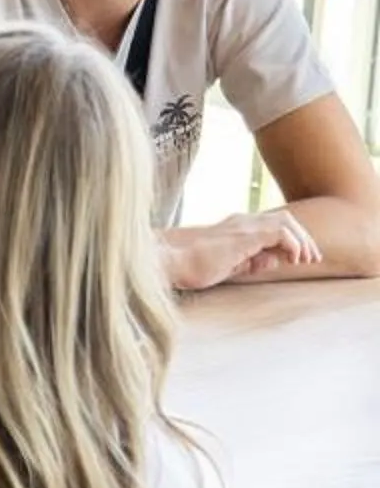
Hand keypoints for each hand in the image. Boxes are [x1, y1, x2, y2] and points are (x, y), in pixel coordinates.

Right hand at [163, 210, 322, 291]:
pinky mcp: (245, 236)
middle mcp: (243, 222)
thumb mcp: (230, 266)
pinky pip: (280, 233)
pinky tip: (294, 260)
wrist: (174, 262)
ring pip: (287, 223)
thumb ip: (252, 261)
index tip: (302, 260)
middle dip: (304, 239)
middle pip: (286, 220)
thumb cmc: (193, 267)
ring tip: (306, 260)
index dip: (293, 241)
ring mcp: (244, 226)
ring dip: (302, 241)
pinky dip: (292, 245)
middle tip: (313, 260)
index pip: (275, 226)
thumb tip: (275, 260)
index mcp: (238, 228)